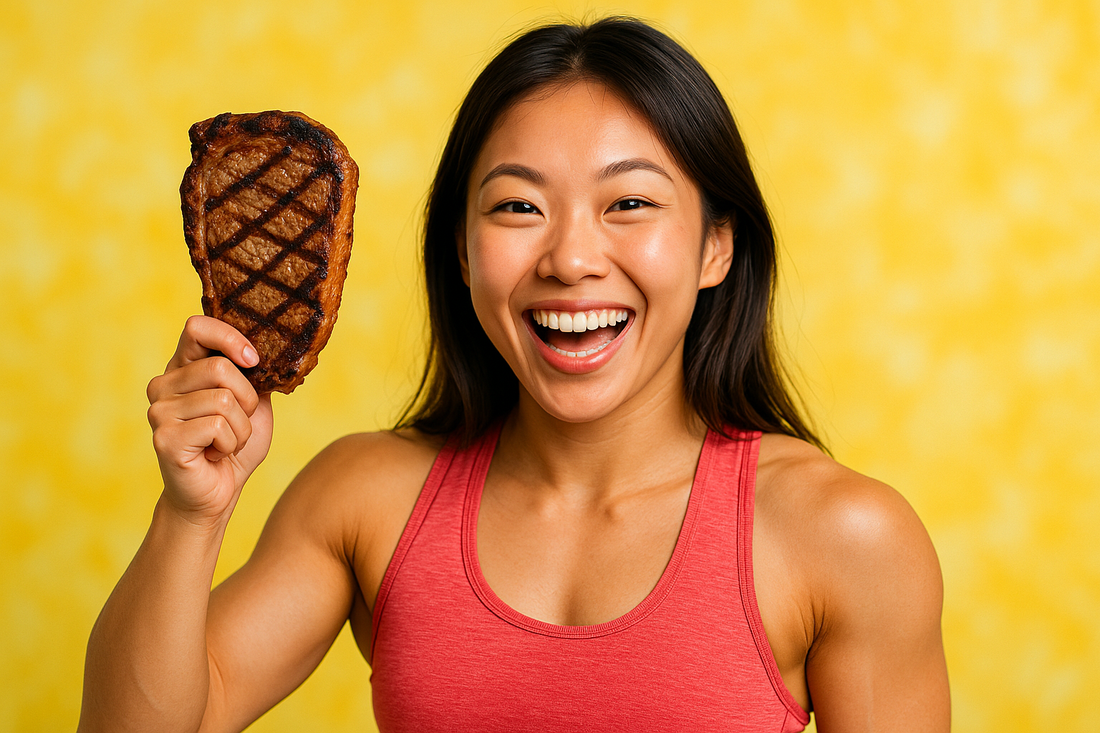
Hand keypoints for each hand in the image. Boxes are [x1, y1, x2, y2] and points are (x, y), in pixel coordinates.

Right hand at [146, 316, 273, 526]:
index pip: (197, 327)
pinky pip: (218, 426)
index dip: (230, 338)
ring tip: (225, 442)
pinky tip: (215, 454)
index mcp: (182, 368)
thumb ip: (252, 373)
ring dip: (241, 428)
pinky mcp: (164, 437)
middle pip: (220, 368)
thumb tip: (266, 346)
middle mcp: (163, 385)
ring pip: (224, 400)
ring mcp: (159, 411)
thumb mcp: (252, 402)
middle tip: (239, 422)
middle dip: (247, 400)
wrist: (218, 492)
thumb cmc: (234, 445)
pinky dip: (231, 444)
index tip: (253, 360)